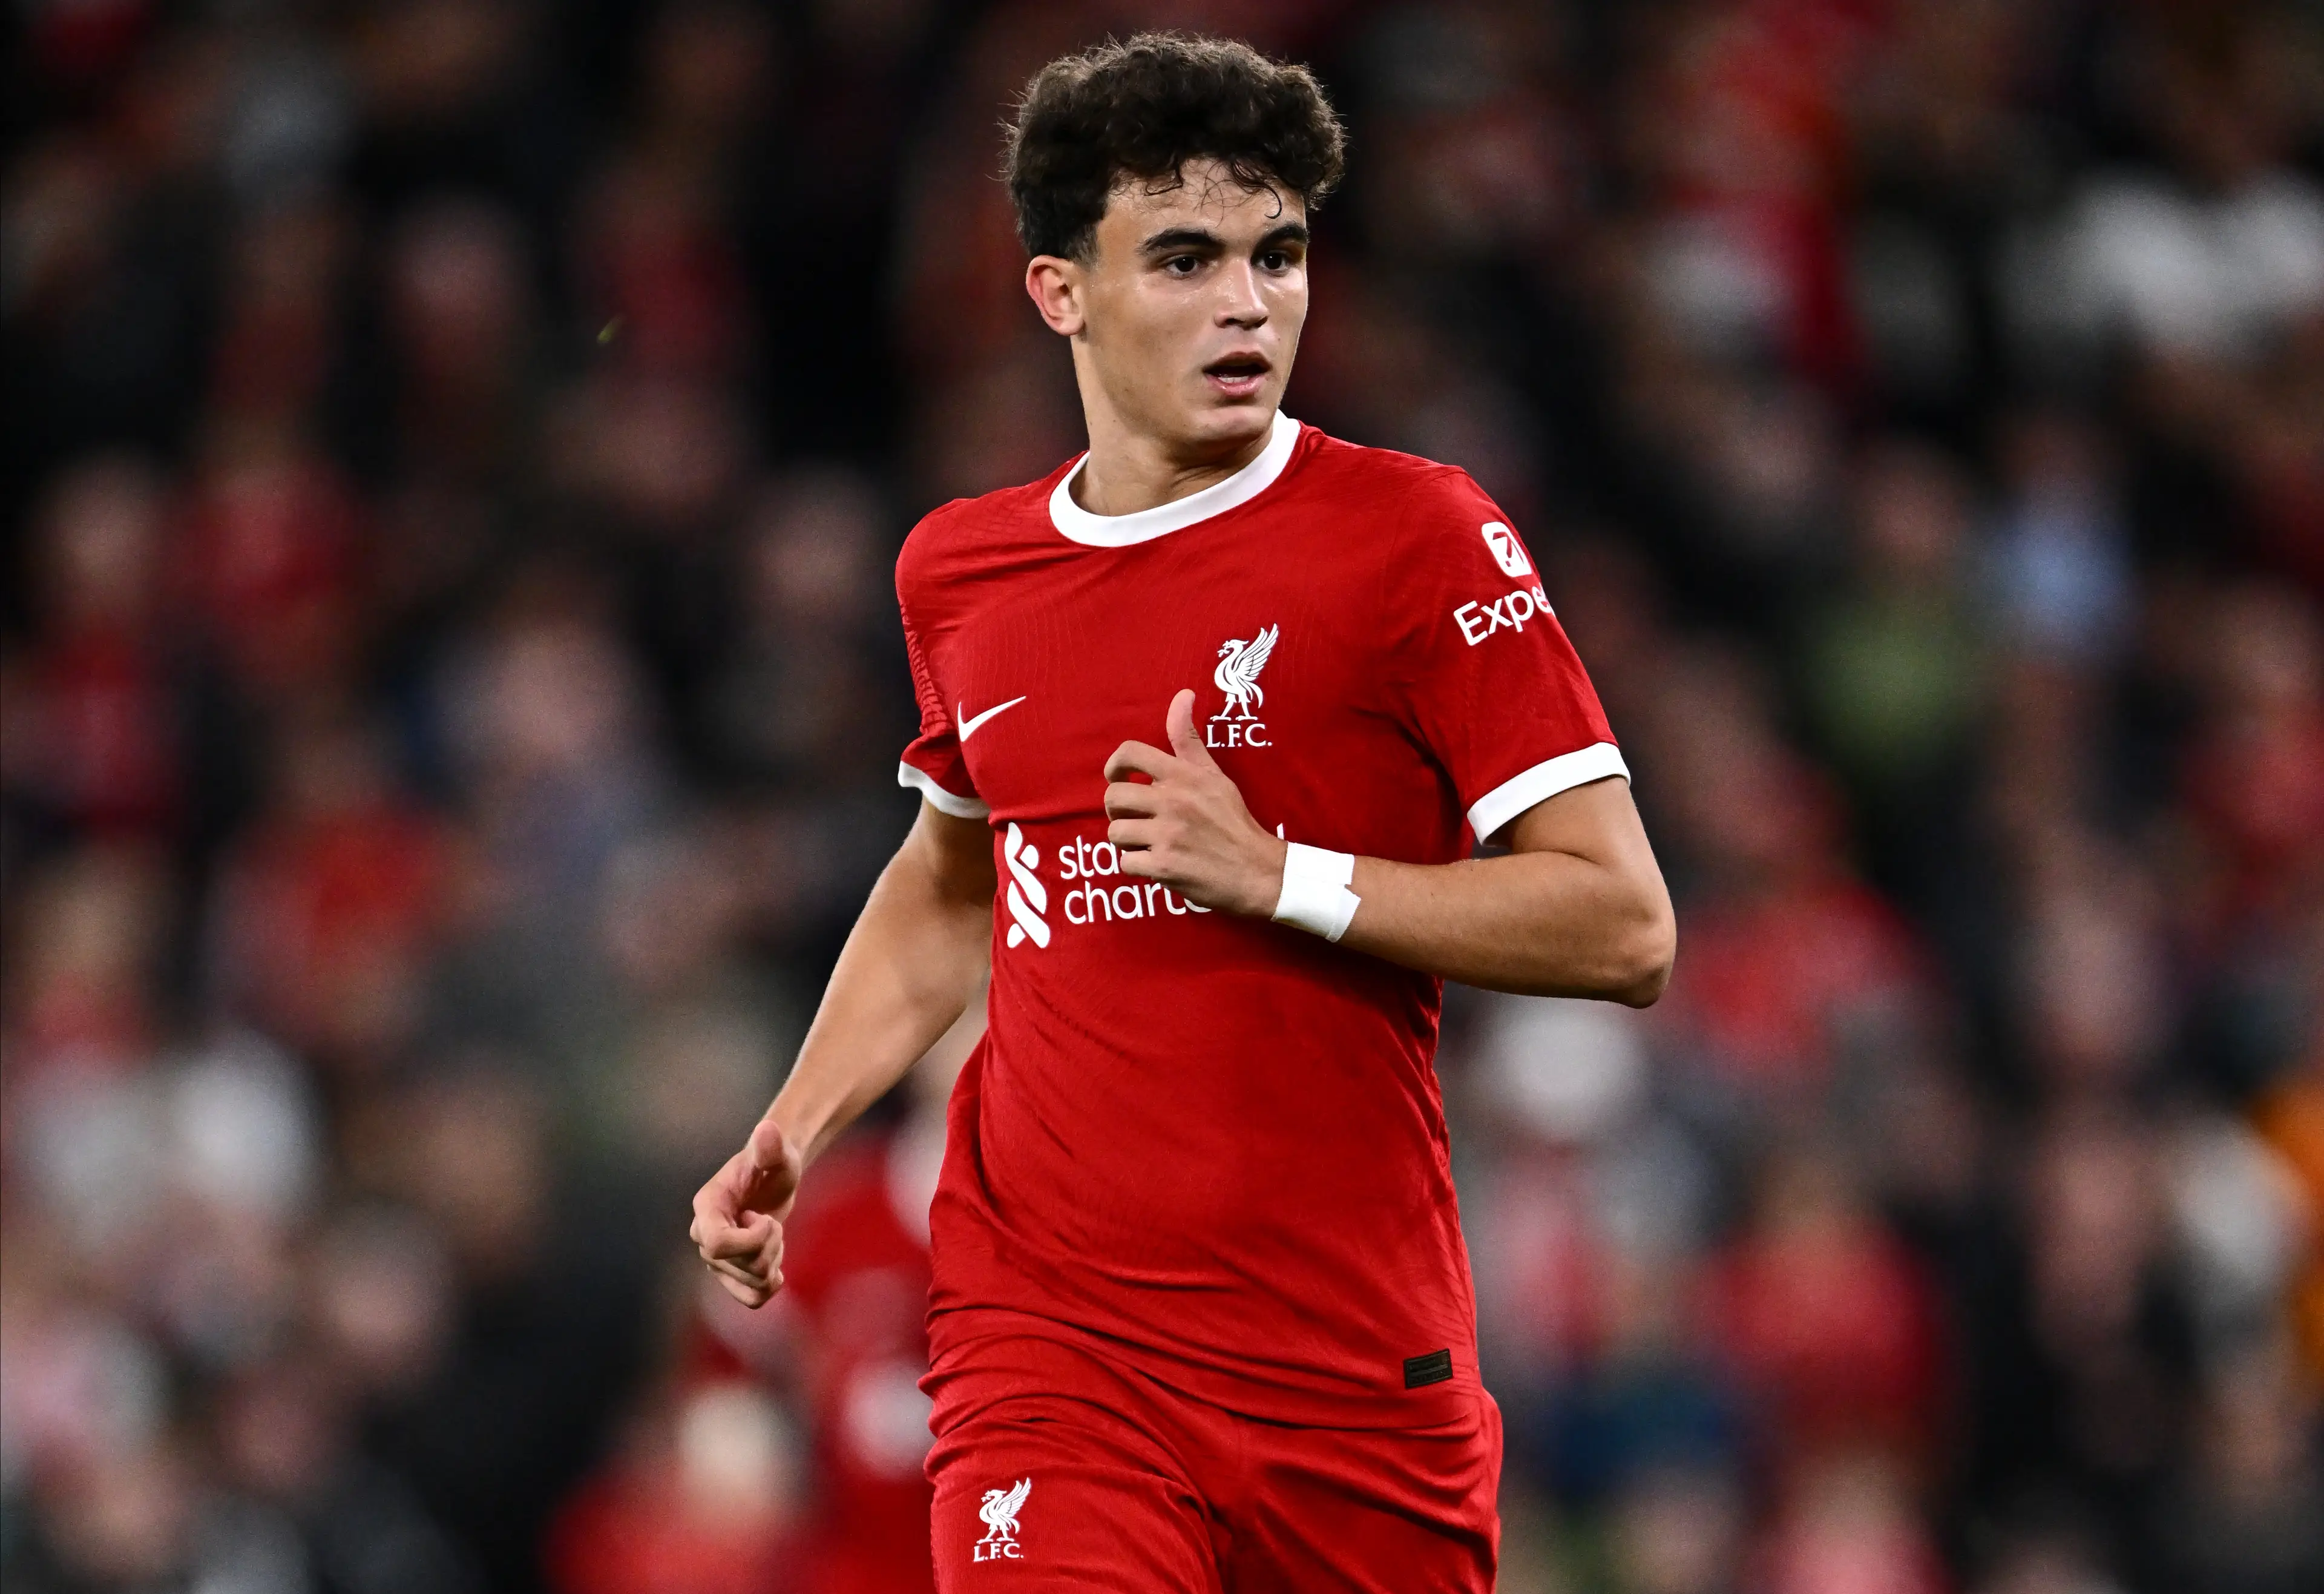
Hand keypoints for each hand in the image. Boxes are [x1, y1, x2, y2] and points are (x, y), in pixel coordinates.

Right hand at [689, 1118, 803, 1307]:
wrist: (775, 1177)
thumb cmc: (773, 1162)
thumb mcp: (776, 1153)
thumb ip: (769, 1145)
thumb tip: (767, 1130)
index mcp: (707, 1208)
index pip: (716, 1244)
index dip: (749, 1241)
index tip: (768, 1220)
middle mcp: (704, 1236)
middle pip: (738, 1266)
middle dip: (768, 1248)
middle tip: (774, 1223)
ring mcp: (716, 1259)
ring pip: (750, 1284)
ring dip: (772, 1264)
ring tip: (773, 1238)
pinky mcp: (731, 1273)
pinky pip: (751, 1299)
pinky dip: (769, 1288)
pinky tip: (778, 1268)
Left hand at [1103, 689, 1288, 917]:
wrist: (1258, 871)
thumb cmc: (1232, 821)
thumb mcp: (1214, 776)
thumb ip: (1189, 740)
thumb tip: (1182, 694)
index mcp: (1183, 775)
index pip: (1129, 753)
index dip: (1114, 766)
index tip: (1119, 778)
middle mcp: (1173, 801)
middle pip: (1113, 796)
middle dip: (1118, 810)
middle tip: (1136, 819)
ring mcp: (1168, 834)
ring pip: (1115, 832)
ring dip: (1127, 841)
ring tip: (1148, 843)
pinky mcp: (1164, 866)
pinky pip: (1125, 863)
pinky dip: (1137, 866)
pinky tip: (1156, 864)